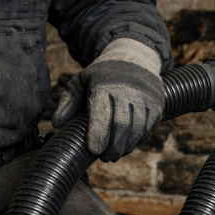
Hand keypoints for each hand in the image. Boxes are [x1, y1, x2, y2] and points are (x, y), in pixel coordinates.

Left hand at [52, 38, 163, 161]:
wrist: (134, 56)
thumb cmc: (102, 74)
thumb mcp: (81, 81)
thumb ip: (68, 102)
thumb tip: (57, 124)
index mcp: (103, 84)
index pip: (101, 112)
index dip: (98, 133)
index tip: (94, 150)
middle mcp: (126, 89)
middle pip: (121, 124)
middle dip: (113, 146)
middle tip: (106, 158)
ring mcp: (144, 96)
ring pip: (137, 129)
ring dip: (127, 146)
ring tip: (117, 153)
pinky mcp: (157, 103)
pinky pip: (149, 127)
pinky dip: (139, 139)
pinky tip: (129, 143)